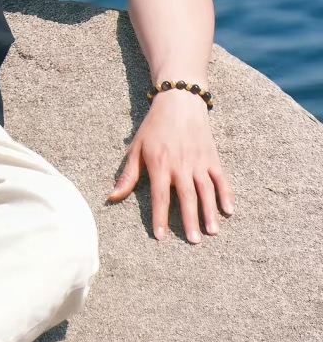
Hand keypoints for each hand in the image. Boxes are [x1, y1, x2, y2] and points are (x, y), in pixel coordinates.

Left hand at [106, 88, 234, 241]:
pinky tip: (229, 210)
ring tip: (212, 232)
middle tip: (193, 241)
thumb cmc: (154, 126)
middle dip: (189, 220)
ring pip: (206, 190)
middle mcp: (180, 165)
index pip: (159, 196)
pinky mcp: (212, 157)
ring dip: (209, 212)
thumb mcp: (136, 148)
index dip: (159, 217)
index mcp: (159, 163)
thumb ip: (128, 174)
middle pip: (186, 197)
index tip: (160, 238)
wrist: (179, 101)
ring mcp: (199, 161)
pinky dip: (226, 194)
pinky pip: (221, 178)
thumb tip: (112, 196)